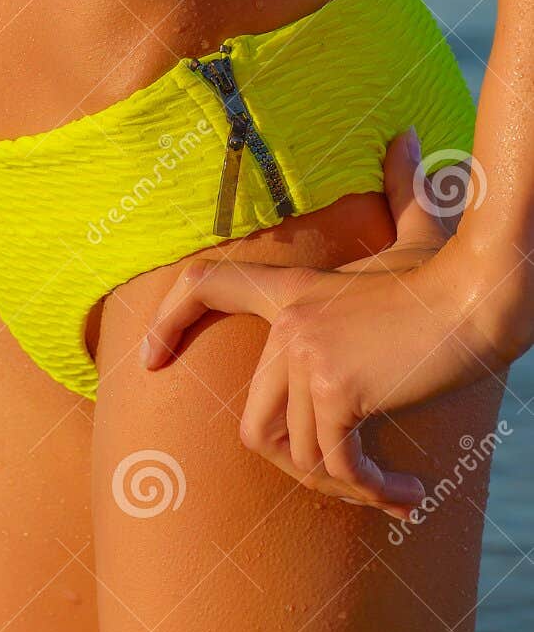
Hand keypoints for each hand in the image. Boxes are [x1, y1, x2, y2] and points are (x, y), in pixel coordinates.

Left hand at [141, 130, 508, 517]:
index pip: (205, 285)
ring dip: (343, 484)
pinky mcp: (336, 389)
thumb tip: (401, 136)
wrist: (483, 298)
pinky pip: (335, 462)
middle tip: (350, 479)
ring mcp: (308, 355)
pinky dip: (369, 489)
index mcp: (293, 290)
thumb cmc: (448, 275)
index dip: (168, 320)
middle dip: (300, 463)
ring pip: (299, 449)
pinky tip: (407, 495)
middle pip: (256, 417)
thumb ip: (399, 192)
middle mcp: (289, 323)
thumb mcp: (414, 237)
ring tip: (386, 486)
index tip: (148, 361)